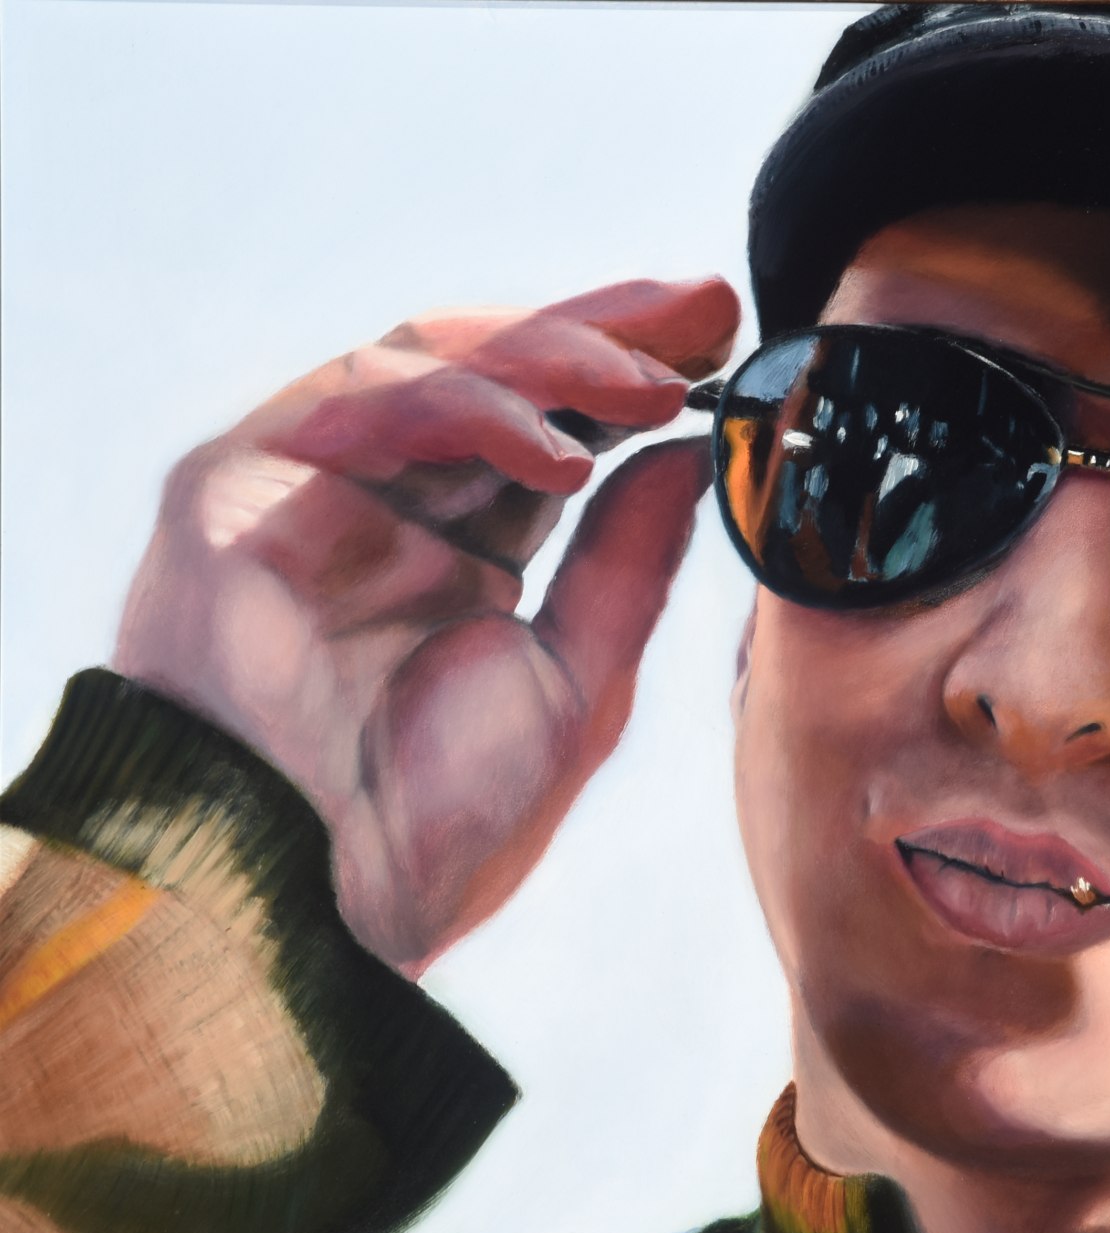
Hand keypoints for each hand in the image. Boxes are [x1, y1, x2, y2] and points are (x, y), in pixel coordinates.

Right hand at [113, 278, 740, 975]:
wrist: (319, 901)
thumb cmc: (434, 822)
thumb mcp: (572, 684)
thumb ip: (626, 567)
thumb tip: (691, 459)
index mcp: (464, 556)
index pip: (554, 434)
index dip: (635, 380)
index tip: (729, 342)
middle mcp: (388, 508)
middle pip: (499, 378)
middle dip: (606, 334)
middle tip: (706, 307)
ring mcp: (310, 488)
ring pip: (431, 365)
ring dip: (553, 360)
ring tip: (655, 381)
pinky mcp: (235, 483)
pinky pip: (357, 403)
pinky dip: (465, 408)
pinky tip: (560, 443)